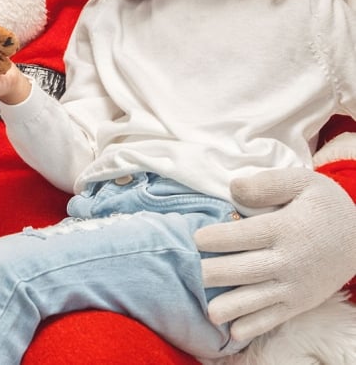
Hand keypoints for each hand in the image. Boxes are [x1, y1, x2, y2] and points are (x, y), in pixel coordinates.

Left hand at [194, 167, 355, 340]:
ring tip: (209, 312)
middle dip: (216, 273)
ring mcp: (294, 285)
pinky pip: (275, 317)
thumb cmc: (323, 205)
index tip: (196, 239)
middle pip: (247, 269)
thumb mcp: (302, 182)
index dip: (219, 238)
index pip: (246, 235)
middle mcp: (289, 260)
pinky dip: (255, 326)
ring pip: (258, 298)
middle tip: (191, 273)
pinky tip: (234, 332)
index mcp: (286, 229)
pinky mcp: (299, 302)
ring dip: (232, 306)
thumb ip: (267, 184)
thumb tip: (233, 189)